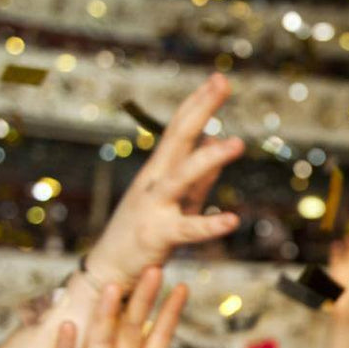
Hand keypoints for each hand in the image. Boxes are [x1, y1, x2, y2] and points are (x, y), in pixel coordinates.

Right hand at [83, 74, 244, 290]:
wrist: (111, 268)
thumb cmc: (145, 231)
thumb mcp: (177, 199)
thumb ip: (199, 175)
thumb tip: (213, 142)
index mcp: (159, 170)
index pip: (180, 129)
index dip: (199, 103)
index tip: (219, 79)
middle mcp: (155, 182)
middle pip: (178, 138)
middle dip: (201, 109)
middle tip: (223, 83)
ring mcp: (154, 207)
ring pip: (181, 177)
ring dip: (208, 159)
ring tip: (237, 143)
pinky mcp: (158, 236)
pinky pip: (187, 229)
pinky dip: (209, 224)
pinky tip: (231, 220)